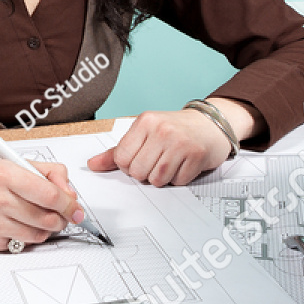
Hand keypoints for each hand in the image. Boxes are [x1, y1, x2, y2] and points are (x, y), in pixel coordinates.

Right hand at [0, 153, 84, 251]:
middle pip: (49, 218)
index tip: (75, 207)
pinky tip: (14, 223)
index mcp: (4, 173)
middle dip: (62, 218)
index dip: (70, 203)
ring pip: (38, 234)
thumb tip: (70, 193)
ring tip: (36, 216)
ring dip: (45, 228)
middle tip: (62, 214)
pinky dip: (24, 235)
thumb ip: (45, 172)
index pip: (51, 195)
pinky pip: (21, 243)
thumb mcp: (9, 162)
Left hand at [87, 108, 232, 186]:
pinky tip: (182, 165)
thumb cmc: (174, 129)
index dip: (127, 165)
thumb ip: (117, 151)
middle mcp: (162, 130)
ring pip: (156, 180)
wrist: (209, 124)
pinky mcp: (196, 156)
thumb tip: (93, 165)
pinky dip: (178, 179)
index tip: (138, 159)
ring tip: (169, 163)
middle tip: (156, 161)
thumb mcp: (143, 133)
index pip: (121, 158)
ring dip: (161, 178)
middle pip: (138, 172)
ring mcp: (180, 142)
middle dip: (145, 173)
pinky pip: (177, 182)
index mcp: (145, 122)